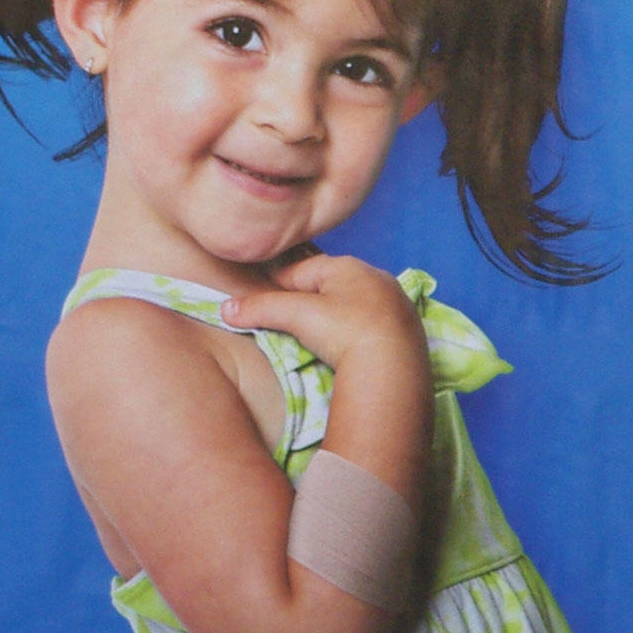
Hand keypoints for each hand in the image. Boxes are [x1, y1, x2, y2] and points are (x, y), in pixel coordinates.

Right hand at [220, 251, 429, 390]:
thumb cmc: (344, 331)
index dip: (278, 284)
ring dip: (337, 314)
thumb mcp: (297, 316)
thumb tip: (225, 309)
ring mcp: (395, 302)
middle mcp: (375, 278)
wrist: (395, 366)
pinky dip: (359, 330)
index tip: (263, 299)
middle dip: (310, 298)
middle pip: (330, 284)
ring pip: (354, 303)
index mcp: (348, 266)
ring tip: (321, 335)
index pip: (302, 270)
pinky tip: (351, 345)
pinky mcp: (408, 328)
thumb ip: (260, 308)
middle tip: (292, 320)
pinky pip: (374, 323)